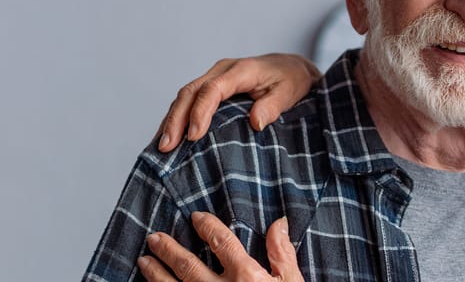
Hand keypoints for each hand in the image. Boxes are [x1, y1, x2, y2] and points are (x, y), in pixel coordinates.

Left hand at [138, 212, 303, 281]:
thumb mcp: (291, 281)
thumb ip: (281, 253)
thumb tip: (279, 223)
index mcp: (246, 275)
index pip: (221, 242)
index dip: (207, 226)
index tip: (196, 217)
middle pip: (188, 264)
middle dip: (169, 249)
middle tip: (155, 238)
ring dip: (157, 273)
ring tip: (144, 260)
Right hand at [157, 54, 320, 151]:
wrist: (292, 67)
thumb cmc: (292, 80)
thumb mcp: (290, 92)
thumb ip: (273, 106)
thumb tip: (255, 122)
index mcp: (241, 70)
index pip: (213, 90)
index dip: (200, 112)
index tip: (194, 137)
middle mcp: (223, 70)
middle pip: (191, 92)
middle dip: (176, 119)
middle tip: (166, 147)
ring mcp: (215, 76)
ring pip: (185, 96)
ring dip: (172, 120)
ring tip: (161, 147)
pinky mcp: (212, 86)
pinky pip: (190, 100)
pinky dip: (177, 117)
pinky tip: (169, 136)